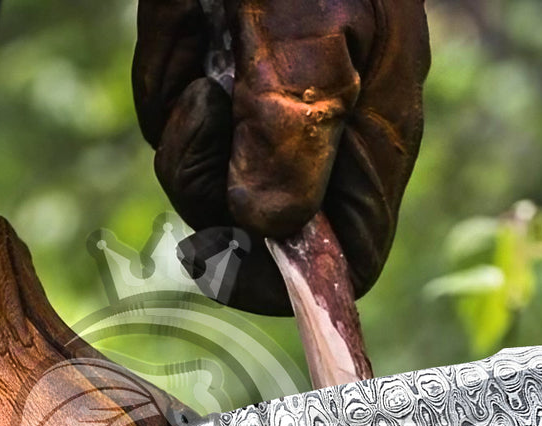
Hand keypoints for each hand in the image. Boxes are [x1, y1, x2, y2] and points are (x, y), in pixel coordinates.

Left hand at [133, 0, 430, 313]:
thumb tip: (267, 230)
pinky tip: (192, 29)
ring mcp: (269, 115)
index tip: (231, 259)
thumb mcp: (306, 47)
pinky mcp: (224, 84)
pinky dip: (169, 77)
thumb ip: (293, 143)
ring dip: (187, 120)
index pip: (348, 259)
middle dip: (214, 179)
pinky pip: (178, 120)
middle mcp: (323, 142)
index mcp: (372, 140)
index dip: (293, 281)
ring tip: (209, 46)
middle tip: (215, 101)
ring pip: (206, 178)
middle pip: (257, 232)